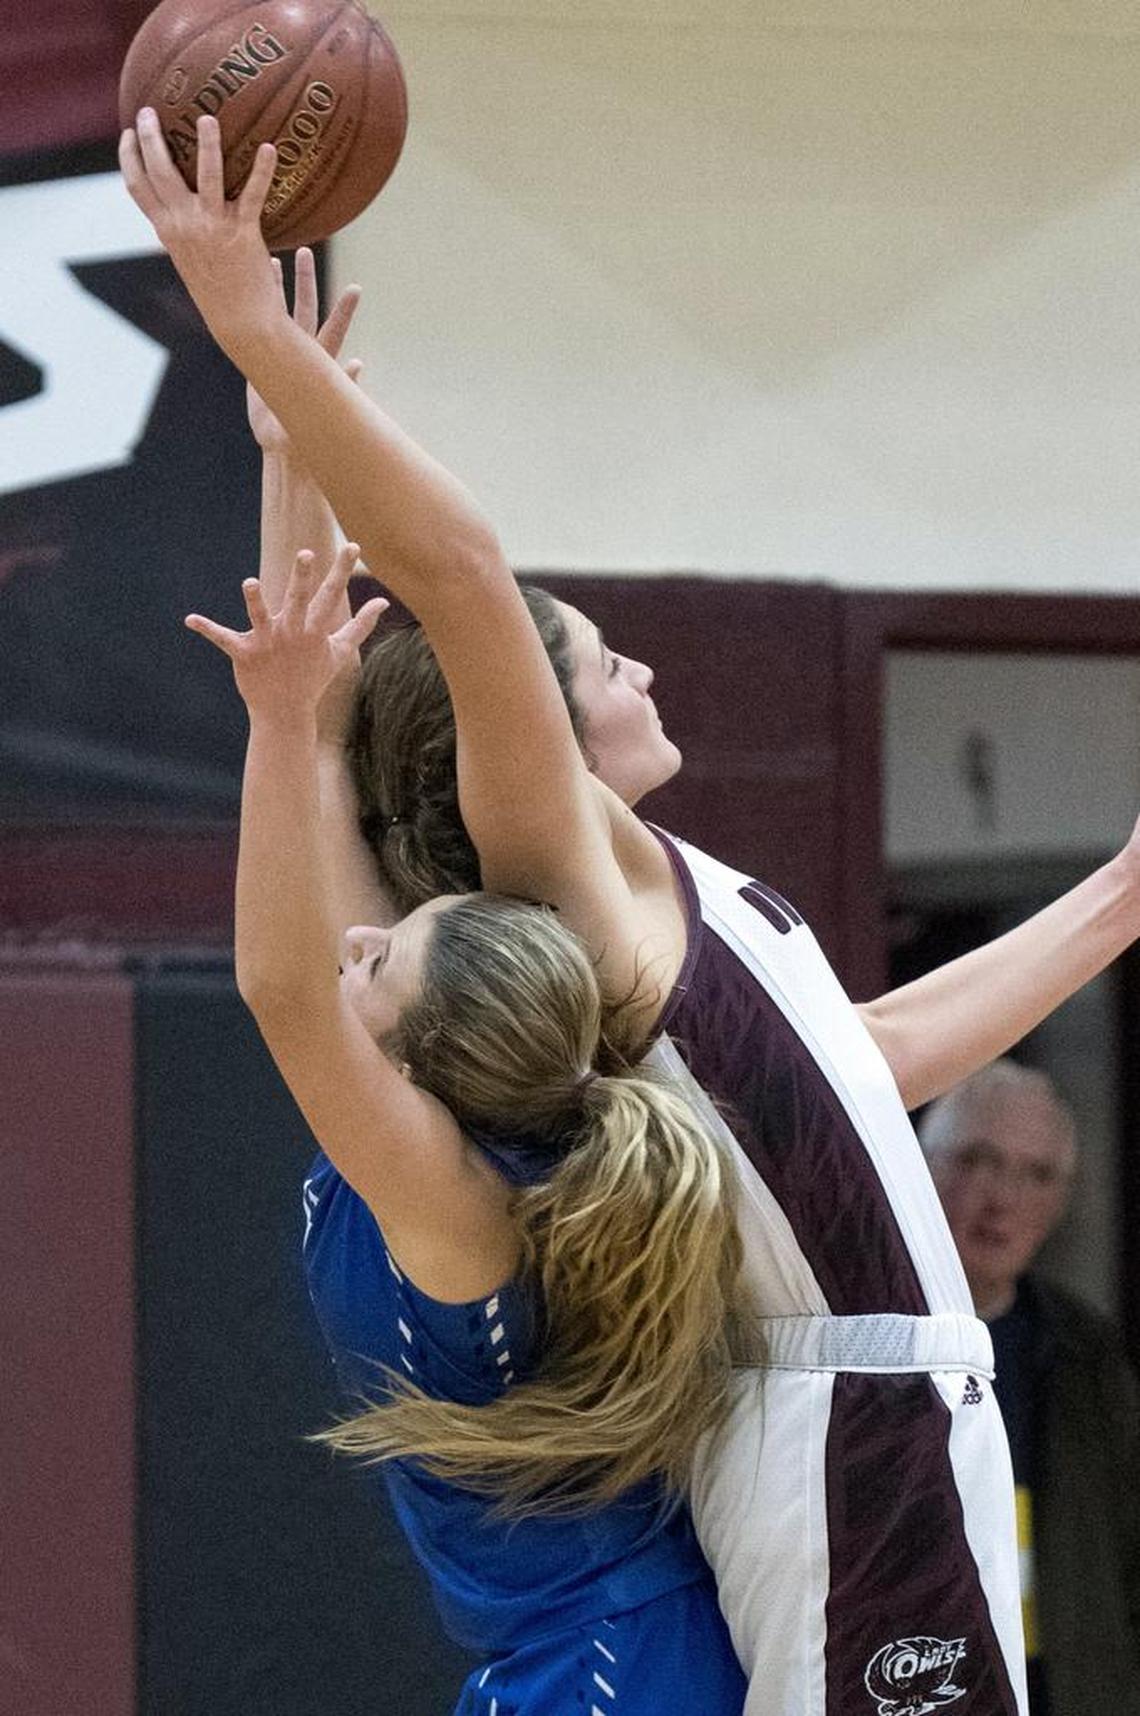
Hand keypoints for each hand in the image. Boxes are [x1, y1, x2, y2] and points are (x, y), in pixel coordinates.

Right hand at [119, 109, 279, 353]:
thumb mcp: (191, 262)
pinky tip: (268, 147)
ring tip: (207, 118)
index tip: (128, 132)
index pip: (138, 188)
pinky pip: (252, 194)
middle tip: (151, 110)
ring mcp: (213, 227)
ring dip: (206, 143)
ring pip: (206, 174)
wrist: (244, 323)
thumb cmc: (220, 294)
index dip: (129, 157)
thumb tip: (180, 213)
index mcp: (168, 231)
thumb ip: (184, 234)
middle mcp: (184, 225)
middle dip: (151, 138)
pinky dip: (262, 170)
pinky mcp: (243, 233)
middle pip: (160, 172)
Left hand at [185, 543, 386, 719]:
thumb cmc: (312, 678)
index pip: (332, 595)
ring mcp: (268, 643)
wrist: (285, 713)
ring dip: (254, 601)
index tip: (352, 546)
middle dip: (302, 577)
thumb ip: (361, 625)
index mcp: (314, 630)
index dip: (342, 570)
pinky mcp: (245, 654)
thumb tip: (384, 602)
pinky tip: (189, 620)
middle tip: (305, 553)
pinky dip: (207, 629)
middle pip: (298, 600)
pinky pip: (224, 639)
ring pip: (260, 617)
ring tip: (250, 583)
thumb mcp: (340, 651)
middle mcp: (292, 633)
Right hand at [247, 250, 362, 454]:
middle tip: (305, 250)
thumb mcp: (322, 408)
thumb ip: (342, 385)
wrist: (281, 448)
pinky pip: (257, 335)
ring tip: (275, 262)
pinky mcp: (263, 365)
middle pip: (305, 309)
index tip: (357, 288)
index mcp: (317, 363)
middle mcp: (301, 354)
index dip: (344, 309)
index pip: (333, 329)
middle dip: (304, 280)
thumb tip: (358, 363)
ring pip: (280, 315)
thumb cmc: (303, 434)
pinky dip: (254, 315)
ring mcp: (282, 356)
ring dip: (278, 289)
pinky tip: (245, 291)